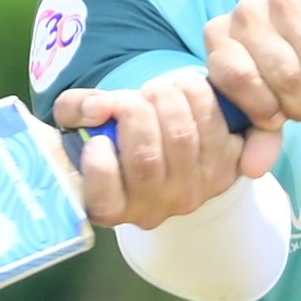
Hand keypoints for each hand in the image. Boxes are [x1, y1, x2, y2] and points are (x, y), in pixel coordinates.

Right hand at [55, 73, 278, 228]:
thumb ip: (75, 110)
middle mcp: (151, 210)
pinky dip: (201, 97)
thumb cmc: (111, 134)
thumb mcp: (78, 122)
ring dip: (169, 99)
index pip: (104, 199)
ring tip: (159, 89)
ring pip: (183, 138)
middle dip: (137, 113)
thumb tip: (98, 108)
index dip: (100, 167)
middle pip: (146, 159)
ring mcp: (191, 195)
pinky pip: (217, 129)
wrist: (161, 142)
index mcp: (109, 207)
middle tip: (135, 97)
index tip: (99, 140)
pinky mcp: (225, 173)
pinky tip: (186, 91)